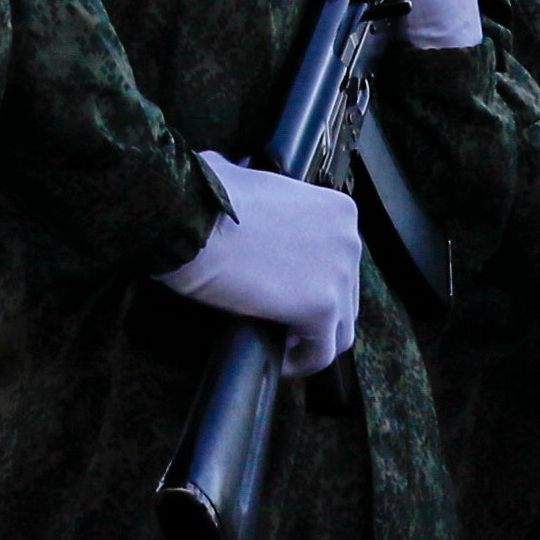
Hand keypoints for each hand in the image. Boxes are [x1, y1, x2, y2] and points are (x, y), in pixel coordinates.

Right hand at [158, 160, 363, 373]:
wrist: (191, 219)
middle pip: (345, 293)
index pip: (339, 259)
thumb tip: (234, 183)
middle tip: (283, 321)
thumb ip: (253, 186)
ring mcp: (339, 274)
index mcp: (336, 210)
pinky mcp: (321, 307)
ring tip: (283, 345)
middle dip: (315, 310)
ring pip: (340, 327)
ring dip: (312, 339)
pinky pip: (321, 351)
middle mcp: (348, 239)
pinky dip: (302, 362)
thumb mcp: (240, 177)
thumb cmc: (204, 197)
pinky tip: (280, 360)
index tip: (287, 292)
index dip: (313, 280)